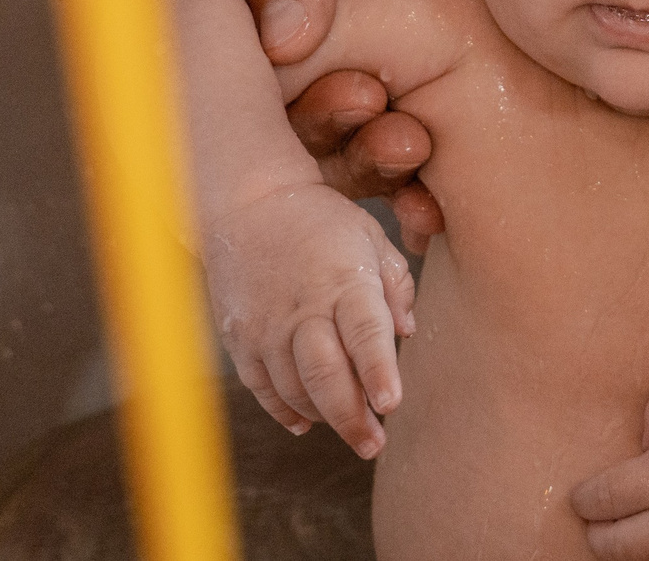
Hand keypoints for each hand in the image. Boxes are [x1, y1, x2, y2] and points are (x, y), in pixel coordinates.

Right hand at [203, 184, 416, 459]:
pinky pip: (263, 388)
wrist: (249, 205)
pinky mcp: (240, 339)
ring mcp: (267, 327)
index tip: (392, 404)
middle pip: (325, 375)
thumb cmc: (321, 222)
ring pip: (294, 389)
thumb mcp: (369, 237)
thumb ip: (395, 285)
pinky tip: (307, 422)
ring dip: (323, 417)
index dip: (379, 372)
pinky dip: (284, 411)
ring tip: (352, 430)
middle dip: (352, 417)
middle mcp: (303, 308)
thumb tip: (408, 332)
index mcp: (343, 280)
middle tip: (374, 443)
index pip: (364, 334)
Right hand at [232, 0, 464, 246]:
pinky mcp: (459, 69)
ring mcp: (398, 63)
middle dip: (347, 152)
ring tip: (419, 153)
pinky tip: (446, 195)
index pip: (260, 93)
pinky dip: (438, 177)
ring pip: (372, 148)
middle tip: (396, 135)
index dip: (294, 119)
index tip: (353, 100)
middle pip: (313, 137)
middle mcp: (329, 47)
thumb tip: (278, 38)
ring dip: (387, 172)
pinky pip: (442, 140)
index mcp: (277, 10)